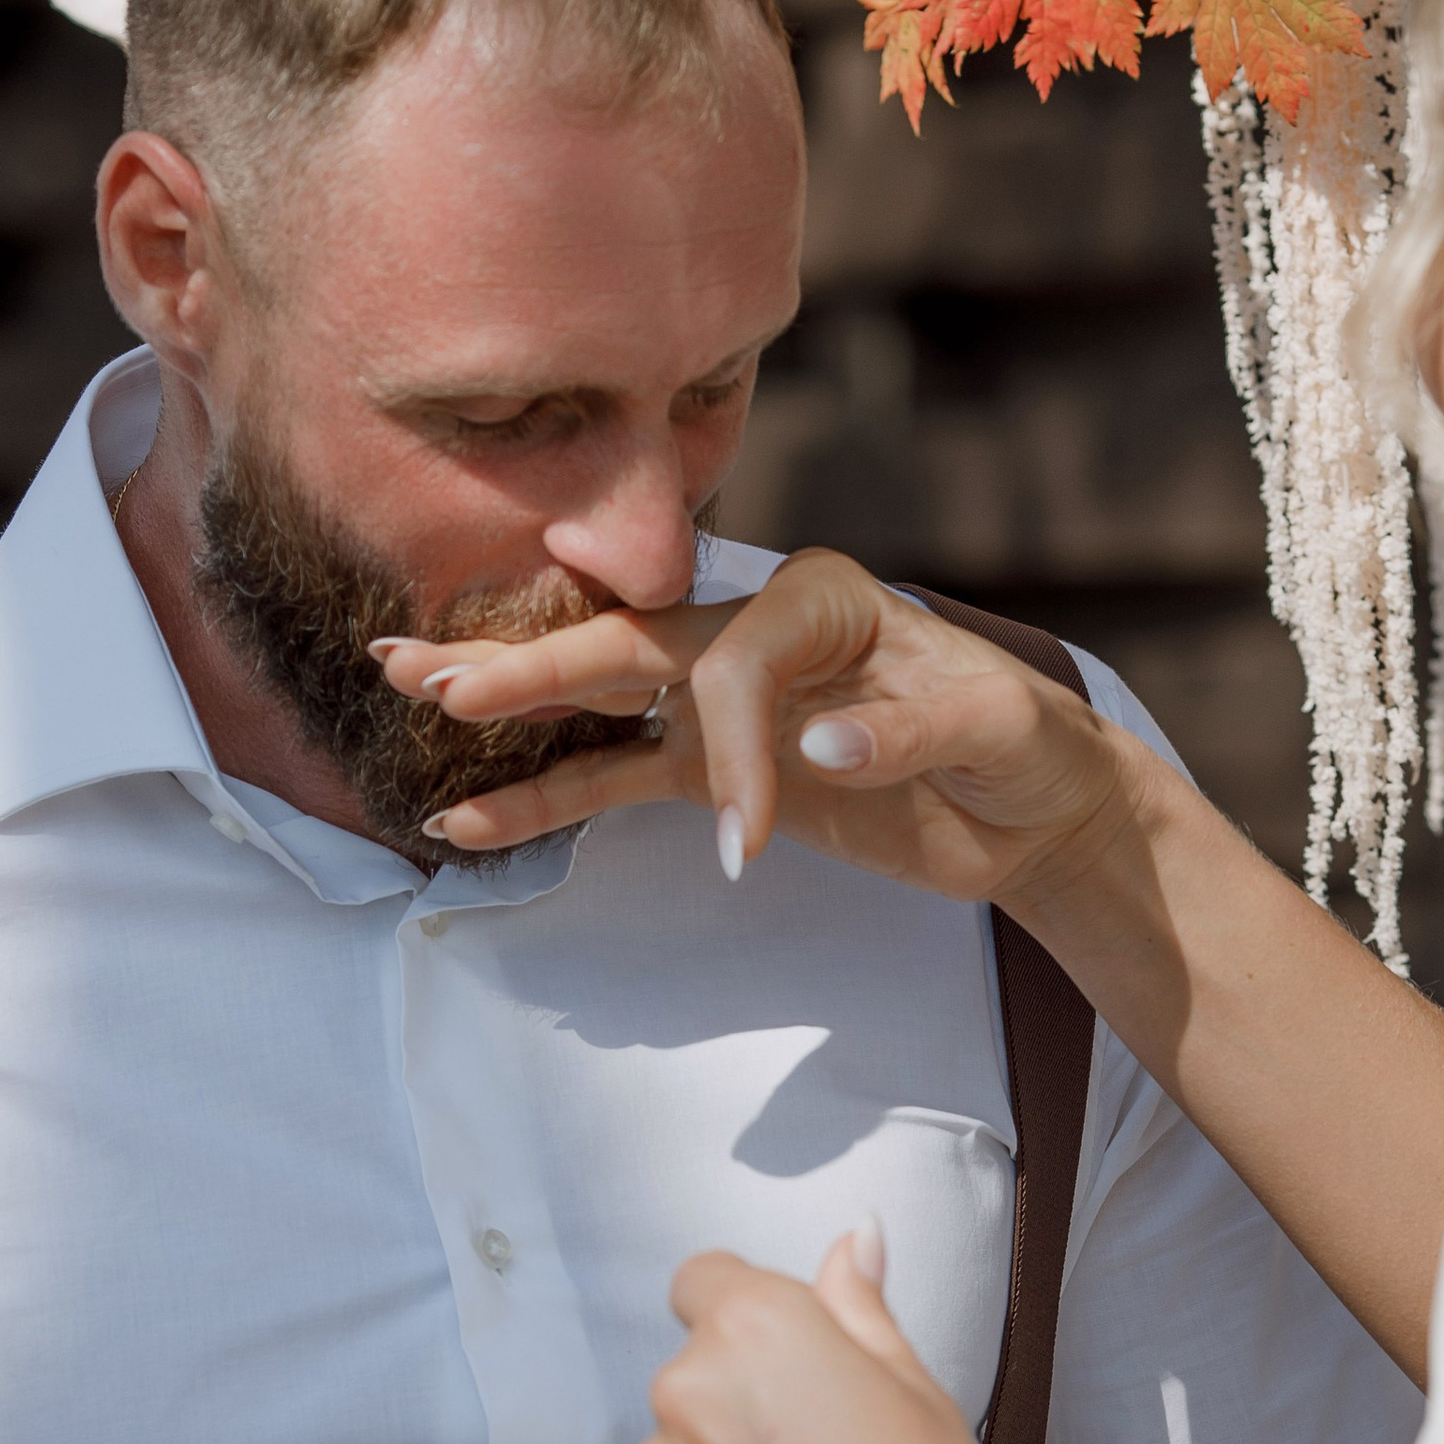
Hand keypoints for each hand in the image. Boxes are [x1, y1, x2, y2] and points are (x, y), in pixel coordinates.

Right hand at [373, 548, 1140, 903]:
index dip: (728, 746)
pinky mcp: (713, 771)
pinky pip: (612, 778)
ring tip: (406, 689)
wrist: (1036, 806)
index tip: (746, 844)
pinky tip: (468, 816)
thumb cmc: (1026, 748)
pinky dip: (543, 798)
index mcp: (823, 599)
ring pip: (597, 692)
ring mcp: (723, 702)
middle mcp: (756, 632)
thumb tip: (820, 746)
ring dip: (506, 699)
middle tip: (435, 677)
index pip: (734, 659)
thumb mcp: (996, 733)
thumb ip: (911, 734)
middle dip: (530, 662)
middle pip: (626, 641)